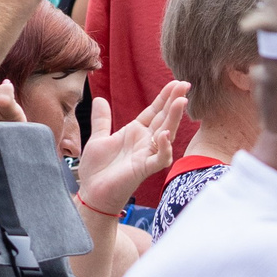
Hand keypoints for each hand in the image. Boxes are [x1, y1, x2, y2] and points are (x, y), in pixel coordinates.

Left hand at [76, 80, 186, 213]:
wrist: (91, 193)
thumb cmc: (97, 169)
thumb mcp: (98, 139)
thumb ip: (102, 120)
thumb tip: (100, 99)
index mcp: (135, 133)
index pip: (154, 112)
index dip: (164, 98)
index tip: (175, 82)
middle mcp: (144, 142)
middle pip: (163, 119)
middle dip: (174, 102)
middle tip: (185, 85)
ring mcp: (146, 155)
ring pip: (166, 134)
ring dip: (173, 118)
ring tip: (181, 101)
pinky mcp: (143, 169)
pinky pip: (159, 158)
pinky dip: (164, 147)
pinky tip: (165, 135)